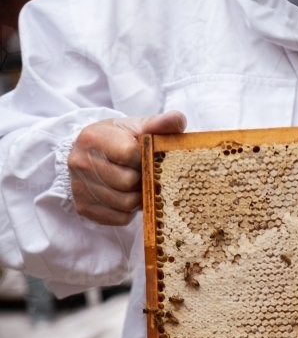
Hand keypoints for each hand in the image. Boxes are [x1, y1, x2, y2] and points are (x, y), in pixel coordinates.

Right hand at [68, 112, 186, 225]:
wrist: (90, 155)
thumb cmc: (119, 140)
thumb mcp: (136, 126)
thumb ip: (158, 123)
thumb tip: (178, 119)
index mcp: (94, 138)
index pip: (130, 154)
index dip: (144, 158)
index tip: (144, 156)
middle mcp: (81, 162)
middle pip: (129, 182)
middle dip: (142, 179)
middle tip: (143, 174)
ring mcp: (80, 187)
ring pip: (126, 203)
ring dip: (138, 197)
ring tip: (136, 186)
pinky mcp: (84, 208)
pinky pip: (120, 218)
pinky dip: (129, 211)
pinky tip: (126, 196)